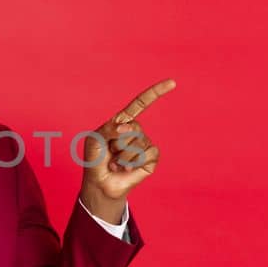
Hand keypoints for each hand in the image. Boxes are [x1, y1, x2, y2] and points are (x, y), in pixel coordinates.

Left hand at [79, 78, 174, 221]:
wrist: (100, 183)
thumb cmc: (95, 159)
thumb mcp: (95, 139)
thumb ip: (108, 128)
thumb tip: (126, 128)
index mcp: (123, 122)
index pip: (141, 104)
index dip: (155, 93)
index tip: (172, 83)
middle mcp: (135, 131)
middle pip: (134, 128)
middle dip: (117, 143)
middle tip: (110, 152)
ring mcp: (144, 145)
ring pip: (138, 144)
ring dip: (122, 156)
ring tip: (116, 163)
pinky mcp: (150, 159)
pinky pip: (148, 154)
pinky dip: (133, 163)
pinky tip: (126, 169)